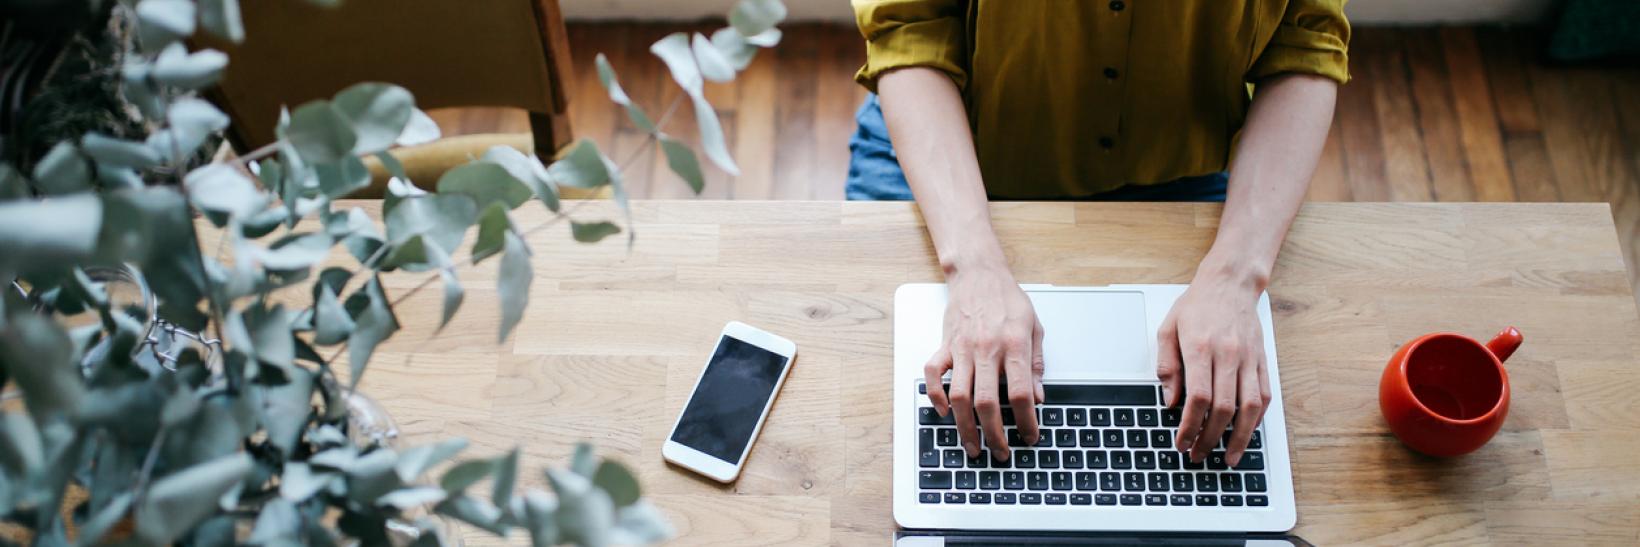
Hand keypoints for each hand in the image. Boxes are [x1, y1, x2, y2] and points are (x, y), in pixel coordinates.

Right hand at [924, 263, 1044, 460]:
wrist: (979, 274)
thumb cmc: (1007, 299)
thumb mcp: (1034, 328)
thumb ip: (1035, 364)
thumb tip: (1039, 397)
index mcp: (1013, 344)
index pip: (1020, 392)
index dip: (1026, 420)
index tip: (1031, 435)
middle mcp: (986, 348)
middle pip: (987, 402)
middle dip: (994, 434)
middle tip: (1000, 452)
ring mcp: (962, 348)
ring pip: (959, 395)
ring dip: (965, 426)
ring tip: (973, 446)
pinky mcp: (945, 345)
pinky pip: (933, 374)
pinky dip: (936, 396)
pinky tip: (945, 411)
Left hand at [1156, 267, 1271, 466]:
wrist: (1230, 282)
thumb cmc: (1197, 305)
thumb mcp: (1168, 329)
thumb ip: (1167, 366)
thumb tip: (1170, 401)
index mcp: (1201, 348)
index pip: (1198, 397)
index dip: (1190, 426)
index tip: (1182, 442)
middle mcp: (1228, 355)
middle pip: (1224, 408)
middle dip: (1210, 438)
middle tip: (1198, 454)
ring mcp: (1249, 358)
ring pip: (1250, 407)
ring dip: (1240, 437)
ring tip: (1229, 457)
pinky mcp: (1262, 360)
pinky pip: (1264, 395)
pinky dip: (1256, 419)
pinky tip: (1246, 433)